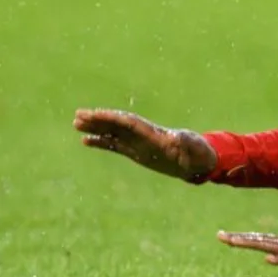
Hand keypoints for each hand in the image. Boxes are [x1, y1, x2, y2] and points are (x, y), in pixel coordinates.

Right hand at [74, 108, 217, 180]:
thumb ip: (186, 142)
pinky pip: (116, 146)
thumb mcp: (194, 148)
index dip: (112, 118)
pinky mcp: (138, 153)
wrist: (201, 161)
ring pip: (114, 133)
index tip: (95, 115)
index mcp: (155, 134)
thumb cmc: (200, 153)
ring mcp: (140, 144)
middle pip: (118, 125)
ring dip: (96, 128)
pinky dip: (102, 142)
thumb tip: (177, 138)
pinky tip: (86, 140)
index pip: (129, 123)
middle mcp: (144, 136)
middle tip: (78, 115)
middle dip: (99, 120)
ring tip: (76, 124)